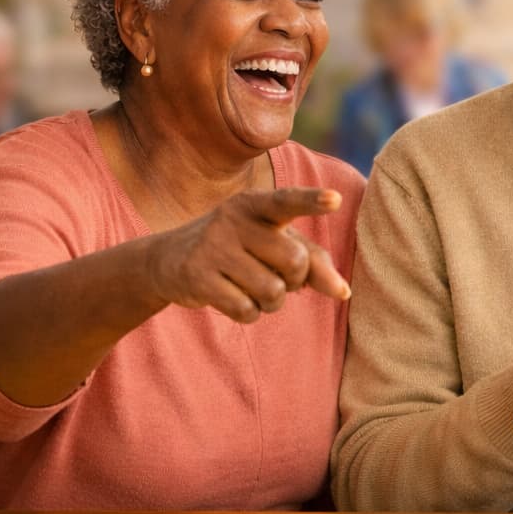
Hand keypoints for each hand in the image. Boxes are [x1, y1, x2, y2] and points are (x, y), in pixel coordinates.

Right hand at [148, 187, 349, 323]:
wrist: (168, 260)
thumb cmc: (240, 248)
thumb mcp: (273, 243)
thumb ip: (313, 261)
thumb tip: (344, 292)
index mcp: (256, 204)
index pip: (287, 201)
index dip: (312, 202)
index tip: (336, 199)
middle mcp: (233, 219)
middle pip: (295, 261)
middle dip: (294, 280)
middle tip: (276, 276)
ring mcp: (212, 247)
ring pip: (273, 291)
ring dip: (272, 302)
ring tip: (251, 287)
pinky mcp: (197, 276)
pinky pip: (246, 310)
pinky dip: (249, 313)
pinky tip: (231, 297)